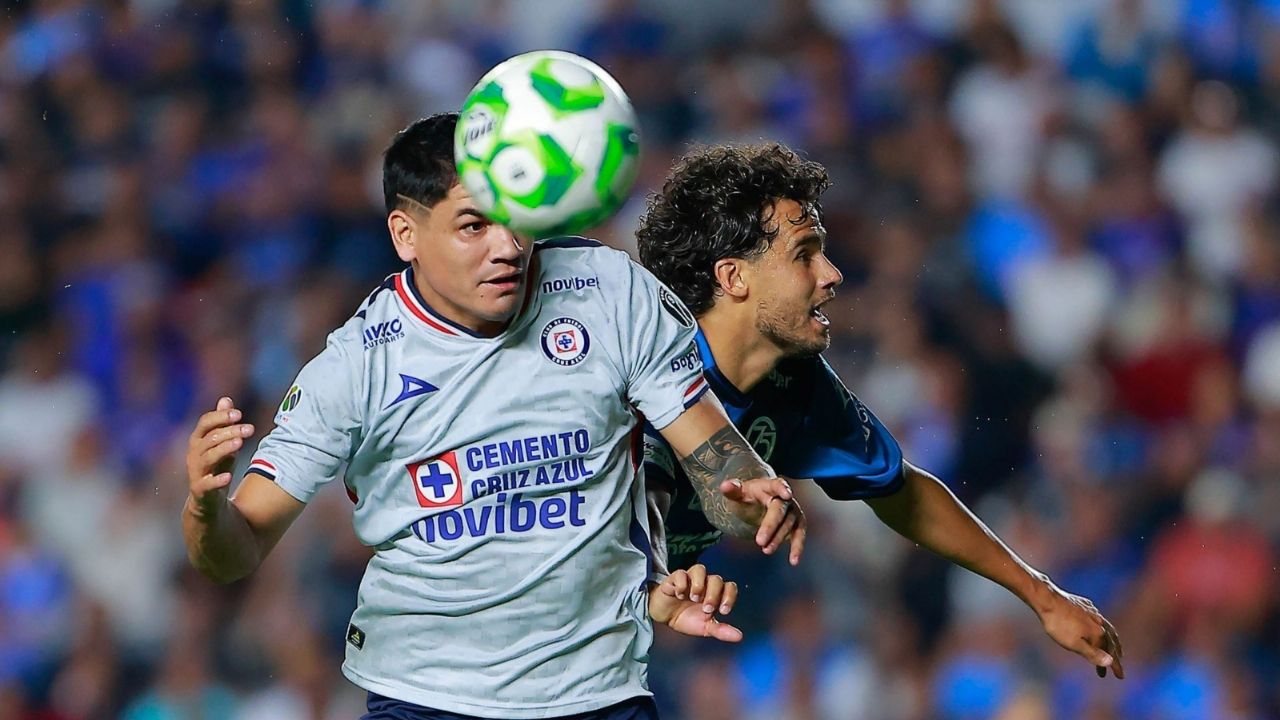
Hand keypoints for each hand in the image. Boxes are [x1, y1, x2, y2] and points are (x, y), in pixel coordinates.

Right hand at [185, 397, 254, 521]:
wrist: (207, 504)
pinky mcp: (200, 491)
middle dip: (229, 431)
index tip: (239, 413)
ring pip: (207, 457)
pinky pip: (205, 484)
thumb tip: (226, 399)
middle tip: (249, 428)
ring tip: (240, 443)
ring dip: (224, 449)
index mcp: (198, 442)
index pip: (205, 423)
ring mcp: (195, 473)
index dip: (220, 417)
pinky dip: (216, 480)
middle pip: (210, 438)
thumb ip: (223, 424)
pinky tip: (228, 476)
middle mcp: (194, 455)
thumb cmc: (216, 469)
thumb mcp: (222, 445)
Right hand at [649, 564, 741, 642]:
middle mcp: (704, 584)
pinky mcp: (674, 578)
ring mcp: (689, 579)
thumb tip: (739, 637)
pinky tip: (679, 595)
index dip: (730, 596)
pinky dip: (681, 584)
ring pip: (700, 569)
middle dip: (713, 594)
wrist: (664, 617)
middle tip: (706, 608)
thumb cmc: (686, 618)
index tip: (723, 611)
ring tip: (693, 598)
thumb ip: (721, 630)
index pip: (729, 587)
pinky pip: (680, 573)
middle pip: (716, 579)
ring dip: (699, 585)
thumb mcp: (704, 628)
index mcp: (714, 594)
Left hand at [719, 478, 805, 564]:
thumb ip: (732, 490)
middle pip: (780, 510)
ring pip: (789, 524)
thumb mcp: (738, 493)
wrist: (759, 502)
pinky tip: (794, 561)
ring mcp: (792, 511)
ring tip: (766, 550)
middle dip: (771, 526)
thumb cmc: (748, 496)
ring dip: (778, 539)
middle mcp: (785, 498)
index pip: (777, 484)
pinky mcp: (796, 524)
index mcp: (769, 486)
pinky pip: (798, 536)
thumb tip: (724, 485)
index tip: (787, 494)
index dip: (782, 489)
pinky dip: (797, 548)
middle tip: (759, 541)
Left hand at [1036, 585, 1123, 678]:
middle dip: (1114, 654)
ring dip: (1109, 641)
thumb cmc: (1058, 624)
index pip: (1111, 653)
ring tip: (1109, 648)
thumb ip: (1092, 653)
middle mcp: (1099, 622)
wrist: (1046, 599)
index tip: (1120, 676)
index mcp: (1098, 633)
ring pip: (1106, 629)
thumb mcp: (1074, 644)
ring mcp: (1092, 612)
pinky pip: (1098, 619)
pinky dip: (1101, 629)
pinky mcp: (1084, 605)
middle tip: (1116, 665)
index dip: (1116, 666)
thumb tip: (1111, 662)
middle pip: (1111, 641)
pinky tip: (1097, 628)